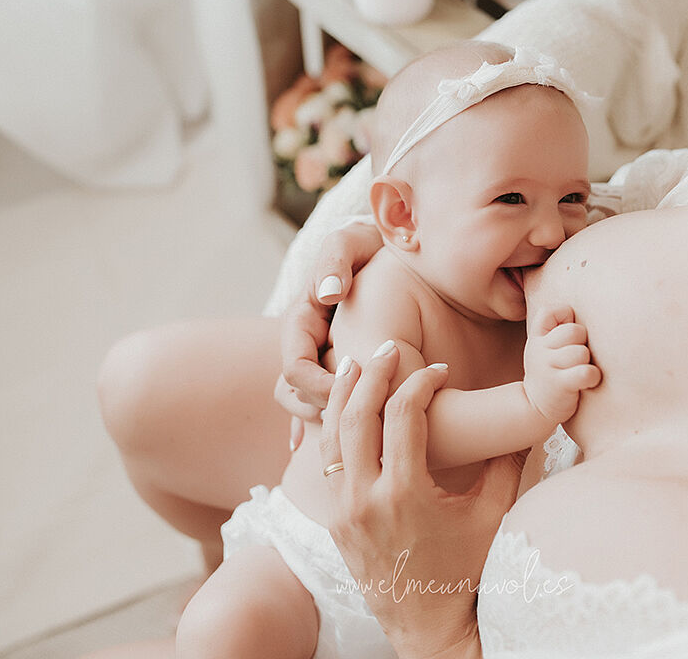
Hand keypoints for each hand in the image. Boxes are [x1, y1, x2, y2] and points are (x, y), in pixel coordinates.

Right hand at [278, 220, 383, 415]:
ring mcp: (322, 359)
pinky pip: (329, 405)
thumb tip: (329, 291)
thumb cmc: (369, 245)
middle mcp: (307, 346)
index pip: (296, 368)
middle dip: (326, 410)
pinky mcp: (342, 368)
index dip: (318, 386)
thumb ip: (336, 260)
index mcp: (302, 322)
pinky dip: (333, 424)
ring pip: (310, 405)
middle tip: (365, 418)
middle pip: (299, 395)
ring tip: (362, 430)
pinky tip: (349, 444)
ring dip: (329, 420)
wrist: (392, 248)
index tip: (351, 392)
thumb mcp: (351, 242)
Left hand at [320, 345, 521, 658]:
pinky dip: (332, 430)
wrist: (430, 626)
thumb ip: (505, 464)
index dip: (421, 384)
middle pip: (356, 416)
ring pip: (330, 437)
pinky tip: (343, 409)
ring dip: (342, 396)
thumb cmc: (467, 571)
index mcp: (405, 494)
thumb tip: (526, 420)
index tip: (439, 371)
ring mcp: (343, 511)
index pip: (402, 416)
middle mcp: (365, 500)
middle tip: (390, 349)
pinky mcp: (334, 521)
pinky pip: (325, 464)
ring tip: (356, 365)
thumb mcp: (491, 515)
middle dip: (372, 375)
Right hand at [522, 306, 601, 422]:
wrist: (534, 408)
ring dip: (587, 362)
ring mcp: (549, 367)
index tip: (568, 333)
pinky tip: (588, 382)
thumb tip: (587, 309)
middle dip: (582, 342)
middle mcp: (540, 350)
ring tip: (581, 370)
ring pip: (581, 352)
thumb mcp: (544, 348)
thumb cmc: (549, 373)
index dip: (565, 315)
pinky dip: (592, 376)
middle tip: (578, 357)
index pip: (549, 311)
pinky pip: (585, 372)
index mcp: (537, 338)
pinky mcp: (560, 385)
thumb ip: (557, 330)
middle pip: (573, 331)